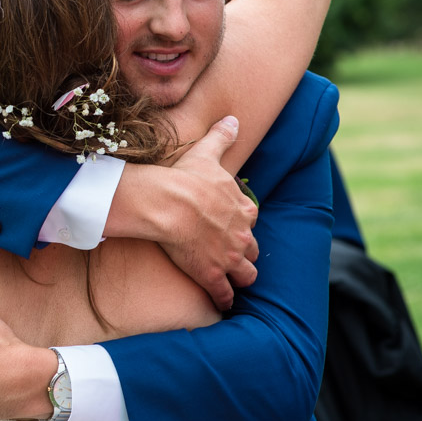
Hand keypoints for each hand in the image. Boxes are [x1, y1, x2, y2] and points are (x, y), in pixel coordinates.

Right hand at [108, 116, 257, 309]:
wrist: (169, 204)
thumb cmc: (187, 178)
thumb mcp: (208, 153)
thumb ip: (222, 137)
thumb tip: (234, 118)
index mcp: (242, 209)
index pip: (251, 219)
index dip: (242, 222)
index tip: (233, 223)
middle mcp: (241, 236)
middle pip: (252, 249)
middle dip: (244, 252)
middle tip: (232, 254)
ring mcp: (228, 258)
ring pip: (247, 274)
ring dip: (241, 277)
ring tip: (232, 280)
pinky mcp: (212, 274)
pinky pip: (224, 294)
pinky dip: (223, 298)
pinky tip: (220, 302)